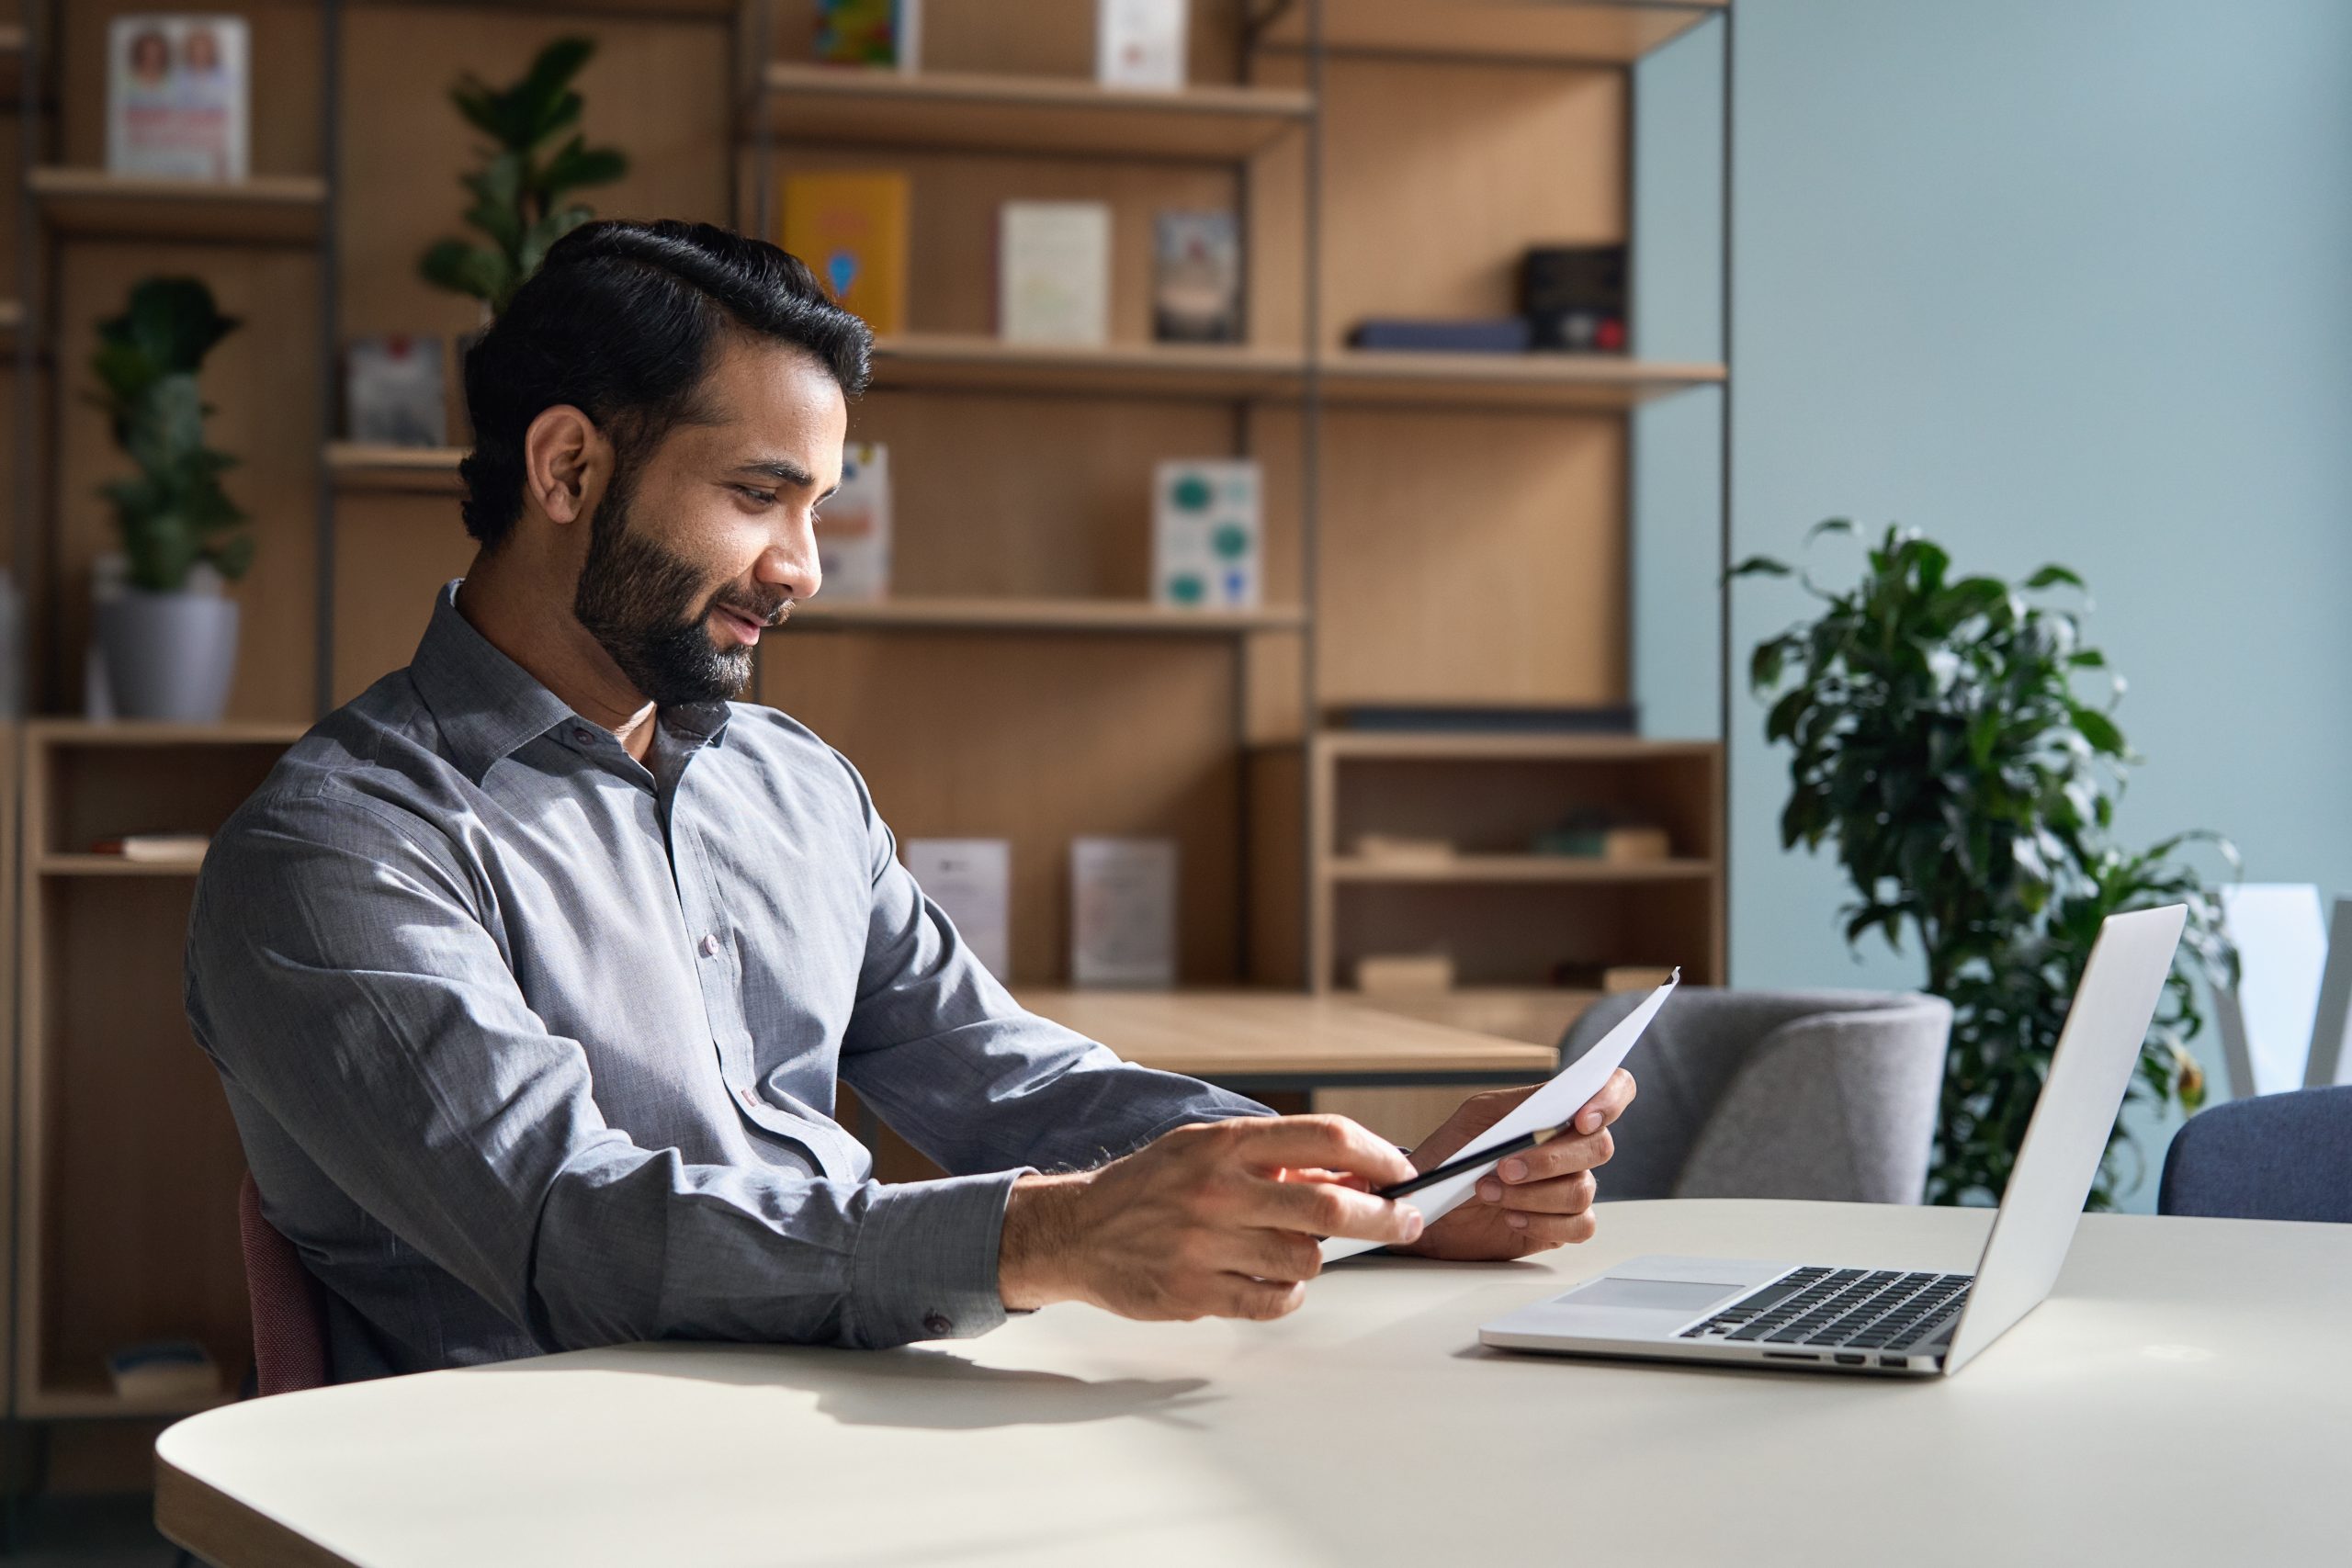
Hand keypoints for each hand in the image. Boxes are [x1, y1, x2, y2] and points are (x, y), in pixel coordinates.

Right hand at [998, 1115, 1422, 1320]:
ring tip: (1287, 1250)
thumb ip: (1274, 1159)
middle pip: (1331, 1206)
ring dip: (1314, 1258)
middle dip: (1384, 1217)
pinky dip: (1288, 1295)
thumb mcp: (1207, 1151)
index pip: (1326, 1137)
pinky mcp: (1196, 1292)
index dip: (1378, 1155)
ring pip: (1306, 1260)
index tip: (1401, 1174)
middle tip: (1406, 1222)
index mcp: (1226, 1144)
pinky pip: (1275, 1302)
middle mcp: (1219, 1190)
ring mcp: (1207, 1244)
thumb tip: (1353, 1175)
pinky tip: (1271, 1282)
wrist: (1078, 1232)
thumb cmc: (1151, 1188)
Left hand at [1392, 1069, 1636, 1261]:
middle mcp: (1573, 1147)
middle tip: (1504, 1167)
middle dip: (1549, 1159)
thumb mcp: (1478, 1117)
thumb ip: (1519, 1106)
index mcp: (1558, 1111)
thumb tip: (1553, 1103)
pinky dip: (1543, 1222)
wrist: (1429, 1205)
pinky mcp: (1563, 1225)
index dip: (1610, 1099)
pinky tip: (1511, 1217)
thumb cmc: (1453, 1154)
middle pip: (1599, 1147)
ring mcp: (1571, 1187)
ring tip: (1488, 1192)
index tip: (1582, 1119)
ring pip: (1582, 1190)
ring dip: (1532, 1193)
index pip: (1614, 1090)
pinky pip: (1579, 1225)